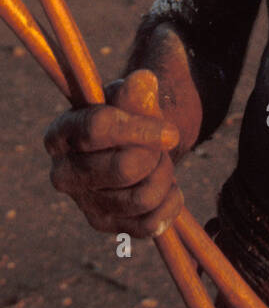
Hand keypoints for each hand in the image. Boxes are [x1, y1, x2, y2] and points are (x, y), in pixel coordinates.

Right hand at [44, 70, 182, 237]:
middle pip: (124, 168)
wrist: (136, 142)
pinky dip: (170, 202)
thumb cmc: (128, 114)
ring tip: (160, 162)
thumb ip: (136, 91)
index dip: (140, 130)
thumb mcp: (131, 97)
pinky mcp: (105, 225)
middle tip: (160, 145)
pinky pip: (150, 225)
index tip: (170, 133)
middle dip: (155, 154)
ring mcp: (83, 203)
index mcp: (61, 133)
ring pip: (142, 197)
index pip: (98, 129)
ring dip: (164, 176)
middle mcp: (63, 173)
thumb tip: (142, 82)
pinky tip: (167, 186)